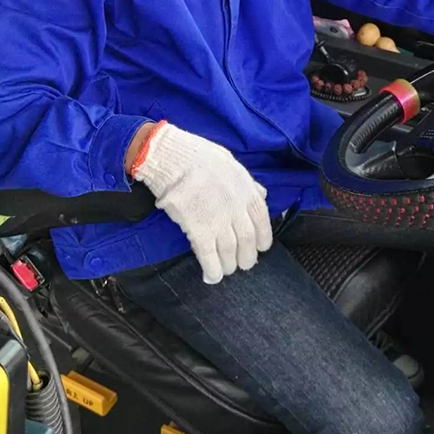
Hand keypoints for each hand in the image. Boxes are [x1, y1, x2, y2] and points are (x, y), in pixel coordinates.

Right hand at [131, 122, 272, 283]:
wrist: (171, 157)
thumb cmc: (198, 156)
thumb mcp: (230, 163)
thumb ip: (247, 183)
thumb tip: (261, 194)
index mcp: (246, 190)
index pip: (262, 221)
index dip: (263, 239)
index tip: (259, 248)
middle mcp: (236, 207)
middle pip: (248, 241)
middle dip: (247, 257)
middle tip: (242, 264)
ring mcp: (218, 219)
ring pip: (230, 252)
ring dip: (229, 266)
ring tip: (225, 270)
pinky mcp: (198, 229)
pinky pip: (209, 257)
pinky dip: (212, 270)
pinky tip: (211, 277)